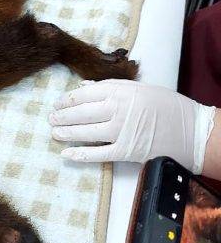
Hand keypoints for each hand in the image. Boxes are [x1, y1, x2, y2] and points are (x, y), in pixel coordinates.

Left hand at [49, 80, 216, 173]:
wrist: (192, 131)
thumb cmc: (167, 107)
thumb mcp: (141, 89)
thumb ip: (112, 87)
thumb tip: (84, 87)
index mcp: (122, 91)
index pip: (86, 94)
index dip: (68, 99)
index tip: (58, 103)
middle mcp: (119, 109)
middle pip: (81, 112)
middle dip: (63, 116)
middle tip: (51, 118)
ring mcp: (121, 131)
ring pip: (85, 132)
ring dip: (66, 133)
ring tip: (55, 132)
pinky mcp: (126, 151)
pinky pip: (97, 153)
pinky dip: (80, 154)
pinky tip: (66, 154)